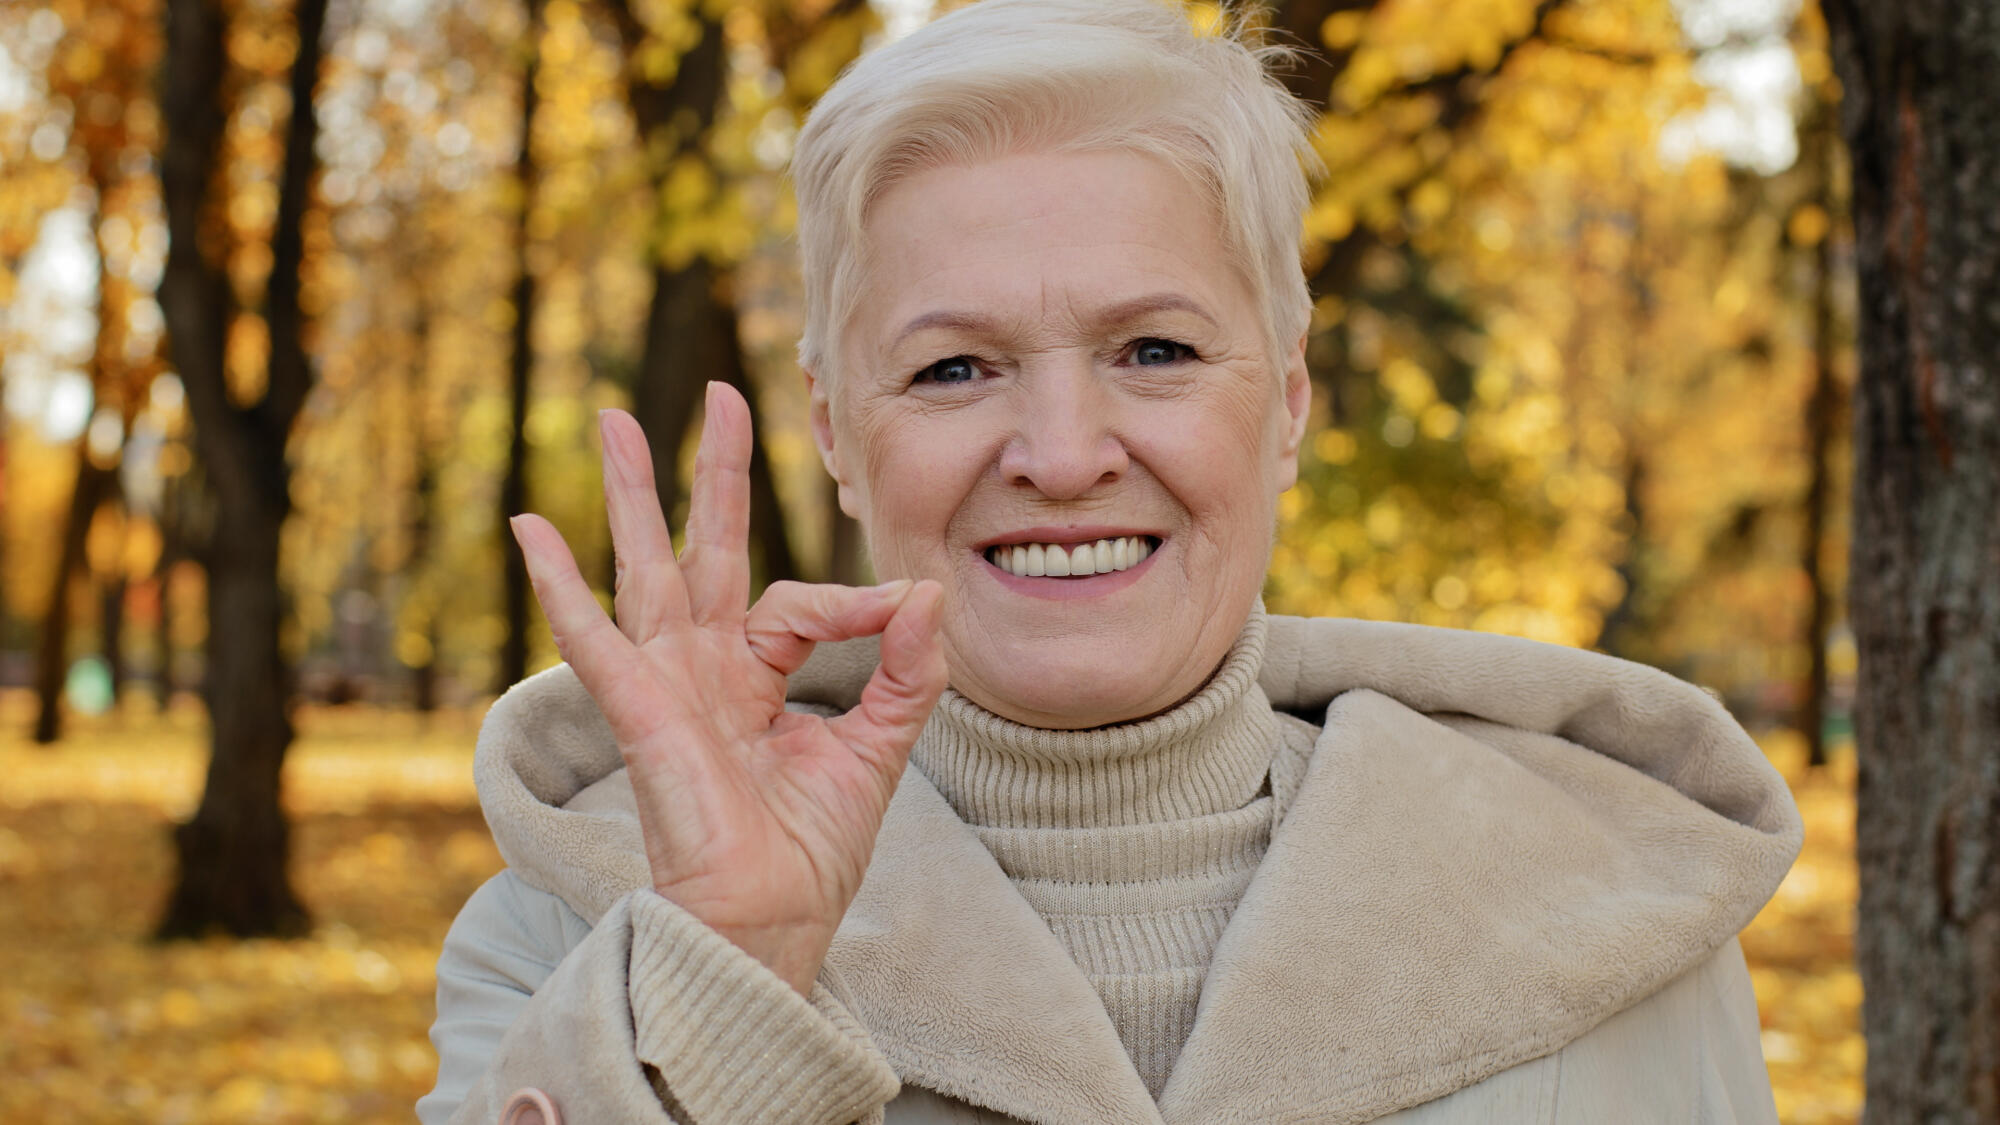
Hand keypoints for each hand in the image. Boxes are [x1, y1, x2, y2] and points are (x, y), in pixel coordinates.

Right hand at [509, 382, 946, 994]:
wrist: (770, 928)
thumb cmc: (809, 854)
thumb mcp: (878, 750)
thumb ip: (906, 672)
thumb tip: (927, 590)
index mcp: (757, 677)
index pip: (802, 602)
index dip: (860, 602)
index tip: (906, 606)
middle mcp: (705, 670)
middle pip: (704, 551)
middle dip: (710, 473)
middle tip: (722, 394)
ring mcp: (667, 686)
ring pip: (646, 569)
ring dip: (629, 493)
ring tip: (613, 419)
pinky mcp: (642, 713)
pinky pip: (594, 641)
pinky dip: (561, 586)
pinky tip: (531, 531)